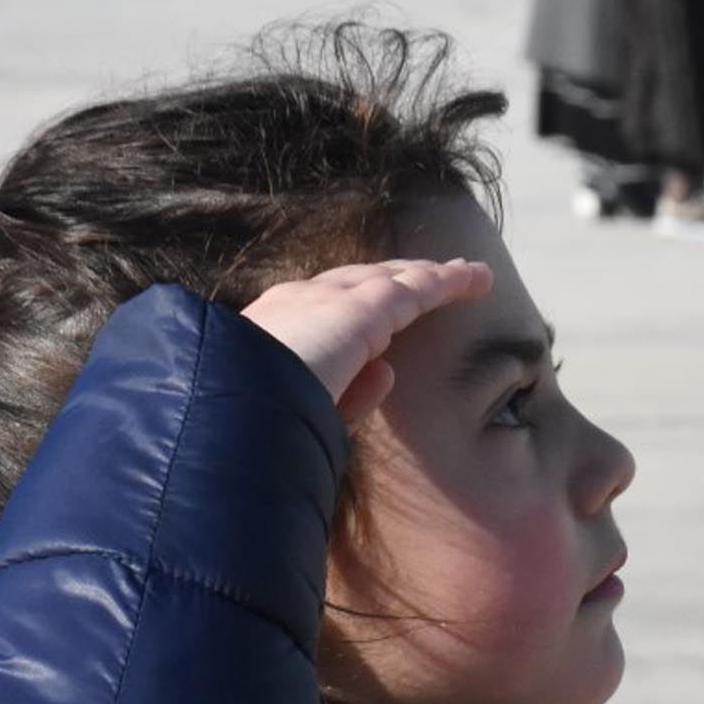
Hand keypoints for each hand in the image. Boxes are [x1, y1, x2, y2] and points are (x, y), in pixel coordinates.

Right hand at [241, 260, 492, 421]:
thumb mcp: (295, 414)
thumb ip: (343, 395)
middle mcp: (299, 302)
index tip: (378, 309)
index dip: (353, 304)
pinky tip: (477, 281)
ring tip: (467, 276)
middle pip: (358, 281)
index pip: (320, 307)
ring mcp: (331, 301)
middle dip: (394, 278)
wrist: (226, 409)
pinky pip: (417, 289)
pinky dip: (450, 283)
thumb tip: (386, 371)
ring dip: (431, 276)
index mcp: (272, 329)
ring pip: (392, 279)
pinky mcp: (364, 309)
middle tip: (427, 278)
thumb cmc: (248, 427)